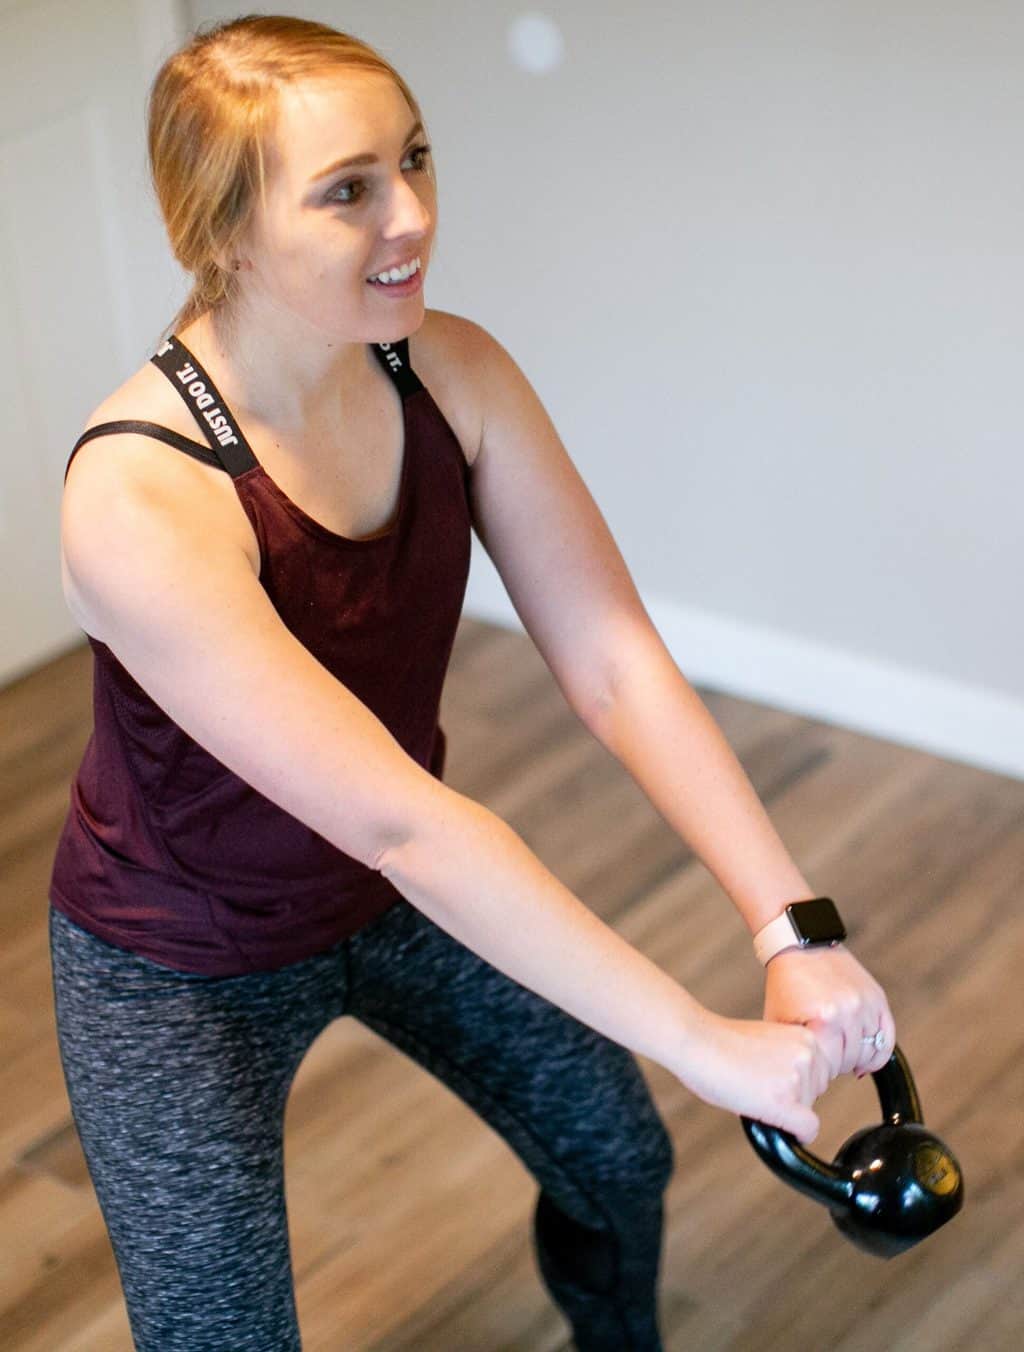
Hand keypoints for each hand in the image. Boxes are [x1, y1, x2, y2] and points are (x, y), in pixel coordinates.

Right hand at [674, 1007, 831, 1144]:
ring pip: (809, 1110)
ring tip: (754, 1095)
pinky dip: (796, 1135)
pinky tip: (776, 1126)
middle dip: (794, 1095)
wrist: (696, 1042)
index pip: (820, 1071)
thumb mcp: (766, 1040)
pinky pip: (807, 1130)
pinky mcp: (785, 1101)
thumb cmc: (718, 1041)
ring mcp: (798, 1078)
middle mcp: (808, 1054)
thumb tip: (796, 1086)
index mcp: (805, 1035)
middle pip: (818, 1091)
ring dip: (787, 1110)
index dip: (798, 1081)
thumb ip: (787, 1057)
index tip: (775, 1081)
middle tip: (761, 1088)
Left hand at [762, 944, 895, 1079]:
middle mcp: (848, 1012)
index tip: (812, 1071)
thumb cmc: (786, 984)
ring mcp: (865, 1004)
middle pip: (850, 1061)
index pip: (829, 1068)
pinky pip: (887, 1038)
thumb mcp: (778, 1020)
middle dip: (835, 1065)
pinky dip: (878, 1052)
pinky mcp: (877, 998)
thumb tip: (799, 1082)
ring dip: (855, 1058)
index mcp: (822, 1021)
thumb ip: (790, 1051)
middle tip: (823, 1061)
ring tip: (838, 1054)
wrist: (802, 945)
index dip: (819, 1073)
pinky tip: (864, 1058)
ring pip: (869, 1052)